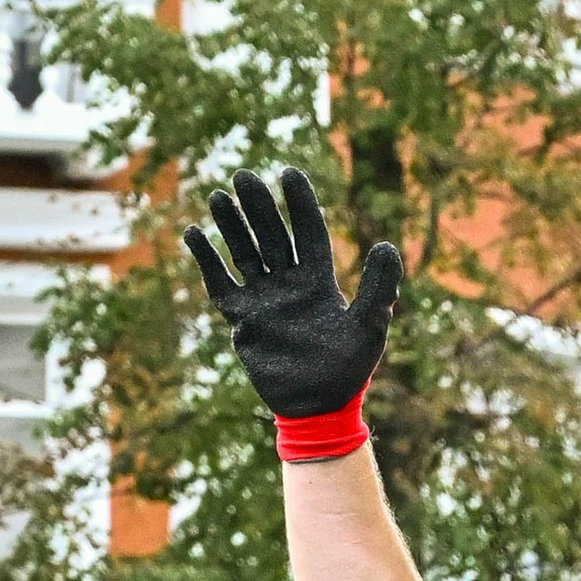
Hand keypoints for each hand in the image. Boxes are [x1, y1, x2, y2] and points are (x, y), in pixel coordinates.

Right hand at [184, 167, 401, 423]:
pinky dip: (207, 260)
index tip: (288, 173)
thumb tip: (387, 243)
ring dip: (231, 226)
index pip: (308, 232)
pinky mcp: (242, 320)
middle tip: (243, 175)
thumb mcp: (370, 326)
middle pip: (272, 236)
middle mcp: (290, 285)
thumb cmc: (348, 371)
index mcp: (320, 282)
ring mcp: (264, 301)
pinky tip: (194, 234)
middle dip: (258, 207)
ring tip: (218, 196)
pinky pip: (221, 284)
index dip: (299, 204)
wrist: (317, 408)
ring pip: (245, 253)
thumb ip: (379, 287)